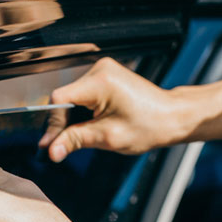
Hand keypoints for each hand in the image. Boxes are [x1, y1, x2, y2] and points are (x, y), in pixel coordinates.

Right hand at [39, 57, 189, 160]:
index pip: (60, 98)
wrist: (172, 117)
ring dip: (70, 119)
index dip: (53, 123)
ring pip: (71, 98)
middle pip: (64, 98)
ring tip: (77, 138)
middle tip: (59, 147)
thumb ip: (76, 140)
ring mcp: (102, 71)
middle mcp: (100, 70)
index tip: (49, 145)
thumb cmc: (149, 126)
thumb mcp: (108, 137)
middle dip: (61, 124)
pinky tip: (86, 126)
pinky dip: (79, 112)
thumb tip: (52, 151)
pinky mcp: (105, 77)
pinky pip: (81, 95)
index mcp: (101, 82)